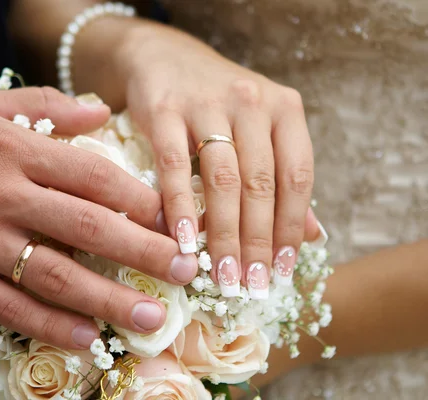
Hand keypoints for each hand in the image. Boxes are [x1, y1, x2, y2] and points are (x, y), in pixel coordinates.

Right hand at [0, 87, 197, 348]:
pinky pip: (10, 306)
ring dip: (109, 299)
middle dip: (145, 252)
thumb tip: (101, 112)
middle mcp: (0, 194)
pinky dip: (51, 325)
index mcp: (14, 149)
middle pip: (88, 227)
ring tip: (152, 317)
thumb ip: (46, 105)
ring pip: (56, 275)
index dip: (142, 201)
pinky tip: (87, 336)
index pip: (94, 176)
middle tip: (186, 272)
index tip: (174, 220)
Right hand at [117, 24, 315, 297]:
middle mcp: (252, 103)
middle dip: (257, 242)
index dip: (291, 229)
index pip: (296, 178)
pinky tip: (183, 240)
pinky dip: (181, 206)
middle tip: (250, 285)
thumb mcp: (258, 130)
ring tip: (222, 275)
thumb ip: (283, 178)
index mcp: (284, 109)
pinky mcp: (166, 110)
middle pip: (262, 184)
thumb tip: (311, 235)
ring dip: (224, 234)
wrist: (165, 58)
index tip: (282, 272)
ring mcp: (208, 104)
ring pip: (223, 180)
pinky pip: (176, 166)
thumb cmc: (217, 104)